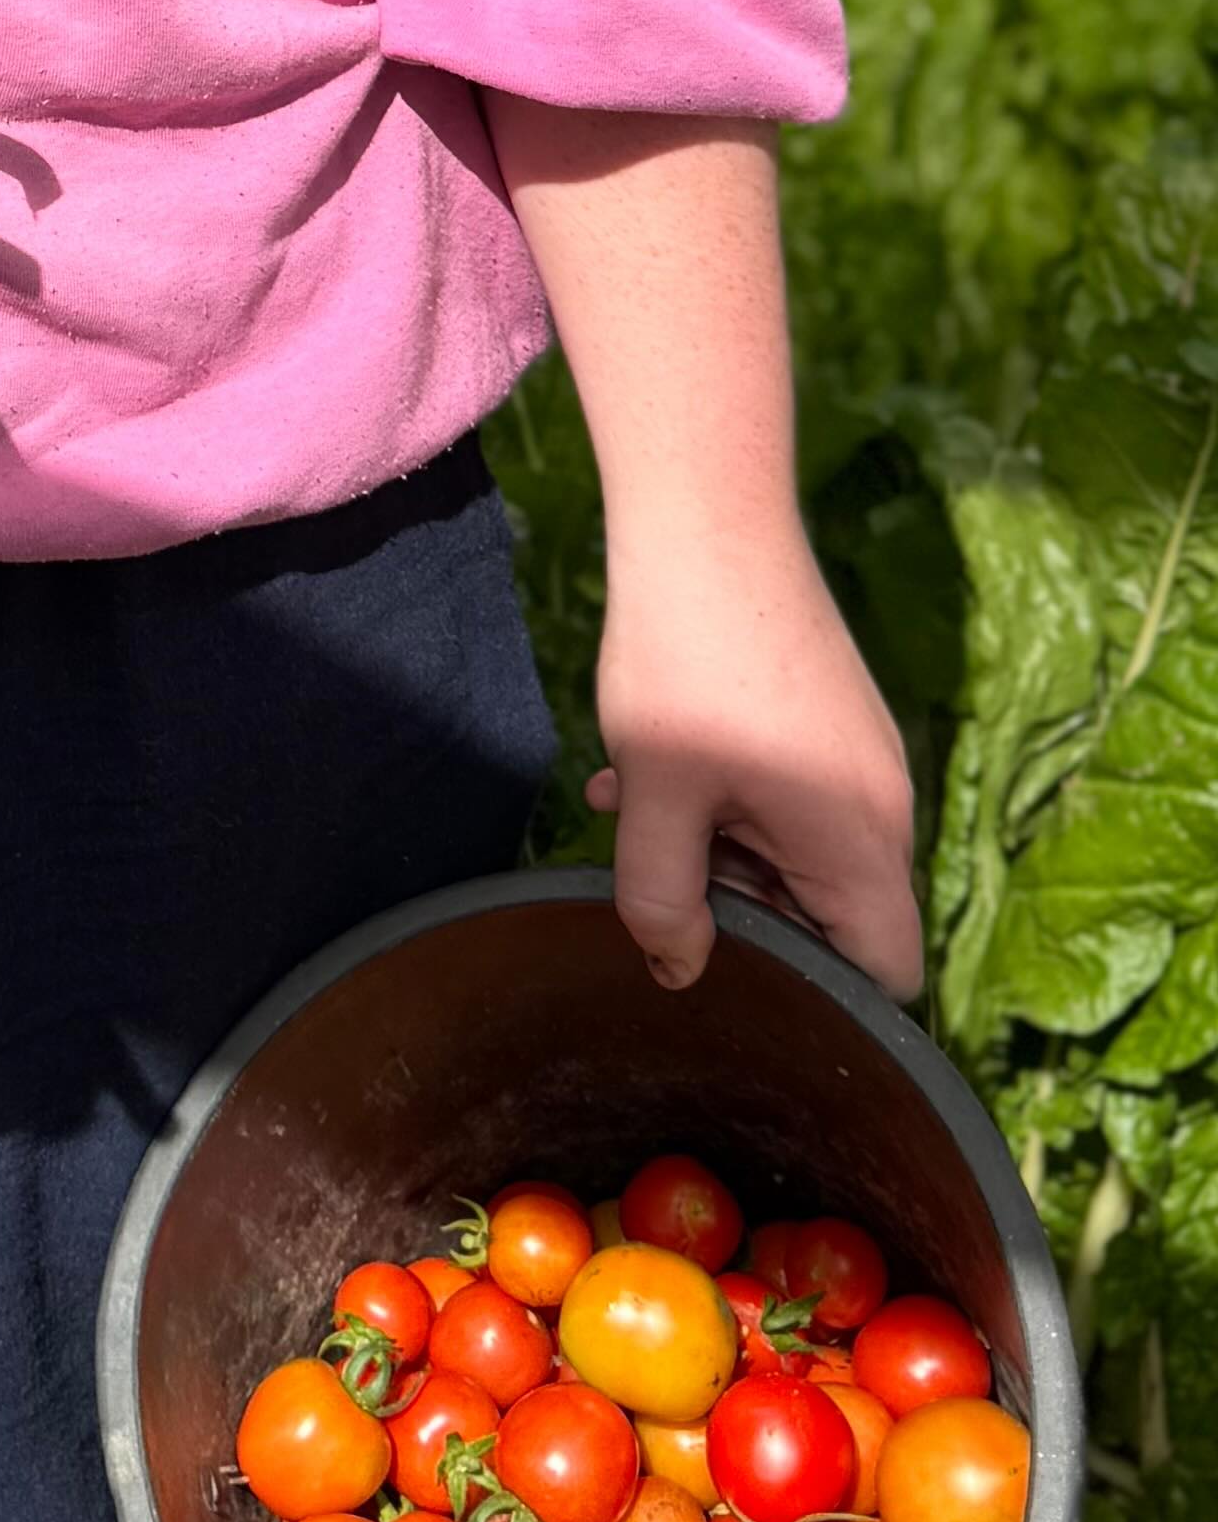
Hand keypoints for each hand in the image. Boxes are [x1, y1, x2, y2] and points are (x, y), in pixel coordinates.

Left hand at [590, 519, 922, 999]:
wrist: (707, 520)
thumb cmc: (686, 662)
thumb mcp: (658, 797)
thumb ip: (661, 902)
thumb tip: (679, 971)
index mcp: (862, 843)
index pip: (888, 971)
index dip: (823, 1001)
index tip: (736, 978)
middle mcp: (882, 805)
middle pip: (835, 914)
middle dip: (742, 911)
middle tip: (658, 881)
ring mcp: (859, 757)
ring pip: (798, 850)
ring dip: (719, 849)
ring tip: (633, 812)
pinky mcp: (830, 719)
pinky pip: (790, 797)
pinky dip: (725, 803)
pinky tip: (644, 775)